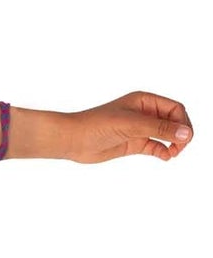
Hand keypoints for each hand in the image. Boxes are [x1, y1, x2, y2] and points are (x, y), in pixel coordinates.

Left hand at [59, 92, 192, 162]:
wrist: (72, 139)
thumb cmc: (96, 125)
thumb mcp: (131, 124)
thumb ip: (159, 128)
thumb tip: (186, 134)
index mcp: (144, 101)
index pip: (174, 109)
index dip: (183, 122)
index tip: (184, 137)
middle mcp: (144, 113)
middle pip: (173, 122)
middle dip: (180, 133)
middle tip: (181, 147)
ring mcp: (138, 129)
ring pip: (165, 135)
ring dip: (173, 143)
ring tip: (174, 153)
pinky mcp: (132, 143)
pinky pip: (155, 147)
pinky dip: (163, 151)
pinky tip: (165, 157)